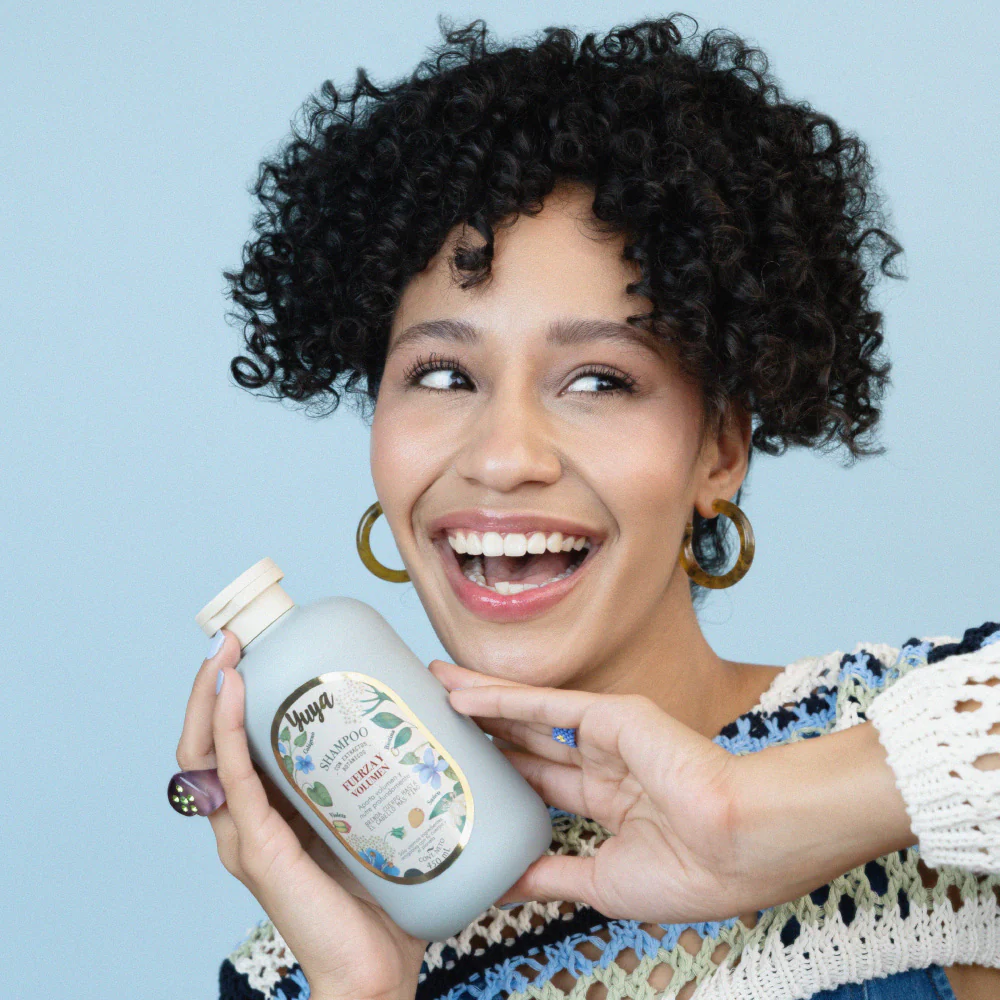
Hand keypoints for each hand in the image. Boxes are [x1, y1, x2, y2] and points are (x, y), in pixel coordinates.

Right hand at [176, 630, 425, 999]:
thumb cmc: (386, 898)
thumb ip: (391, 770)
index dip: (236, 693)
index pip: (237, 742)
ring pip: (206, 754)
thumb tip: (439, 703)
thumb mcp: (378, 818)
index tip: (259, 644)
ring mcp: (247, 837)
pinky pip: (233, 780)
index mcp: (272, 812)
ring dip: (212, 695)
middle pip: (209, 740)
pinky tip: (234, 692)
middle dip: (216, 682)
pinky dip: (227, 731)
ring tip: (229, 649)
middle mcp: (248, 821)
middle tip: (239, 635)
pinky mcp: (260, 851)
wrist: (378, 975)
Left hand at [428, 659, 914, 923]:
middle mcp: (605, 764)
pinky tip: (462, 695)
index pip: (539, 784)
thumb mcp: (603, 882)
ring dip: (480, 702)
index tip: (459, 768)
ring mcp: (608, 737)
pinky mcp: (612, 715)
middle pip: (525, 742)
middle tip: (433, 715)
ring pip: (528, 716)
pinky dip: (501, 699)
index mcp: (611, 803)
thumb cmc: (694, 874)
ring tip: (434, 688)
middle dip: (481, 730)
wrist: (741, 847)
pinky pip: (545, 707)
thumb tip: (504, 884)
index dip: (499, 774)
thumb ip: (552, 874)